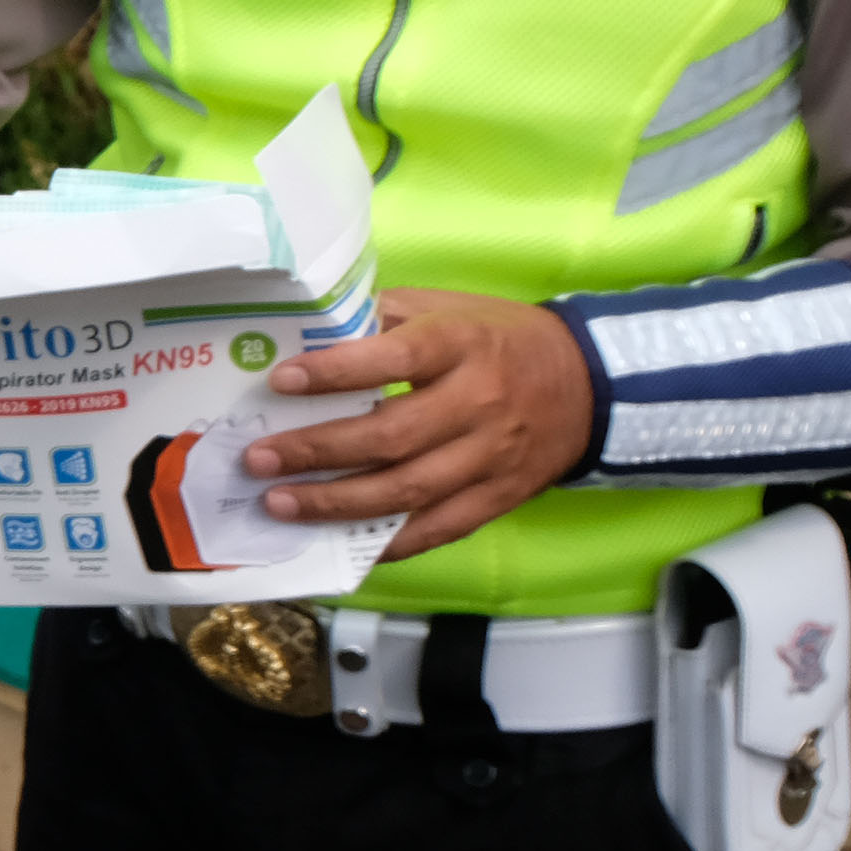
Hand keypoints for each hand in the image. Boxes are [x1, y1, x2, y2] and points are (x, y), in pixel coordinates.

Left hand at [242, 289, 596, 560]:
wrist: (591, 384)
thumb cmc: (501, 339)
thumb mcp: (449, 309)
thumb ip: (386, 317)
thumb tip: (311, 331)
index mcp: (462, 345)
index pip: (393, 361)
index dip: (335, 373)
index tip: (282, 382)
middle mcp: (478, 403)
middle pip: (391, 436)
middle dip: (317, 451)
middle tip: (259, 459)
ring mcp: (491, 457)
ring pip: (407, 491)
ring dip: (337, 502)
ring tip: (280, 503)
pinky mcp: (500, 497)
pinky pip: (439, 527)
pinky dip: (388, 541)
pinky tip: (339, 541)